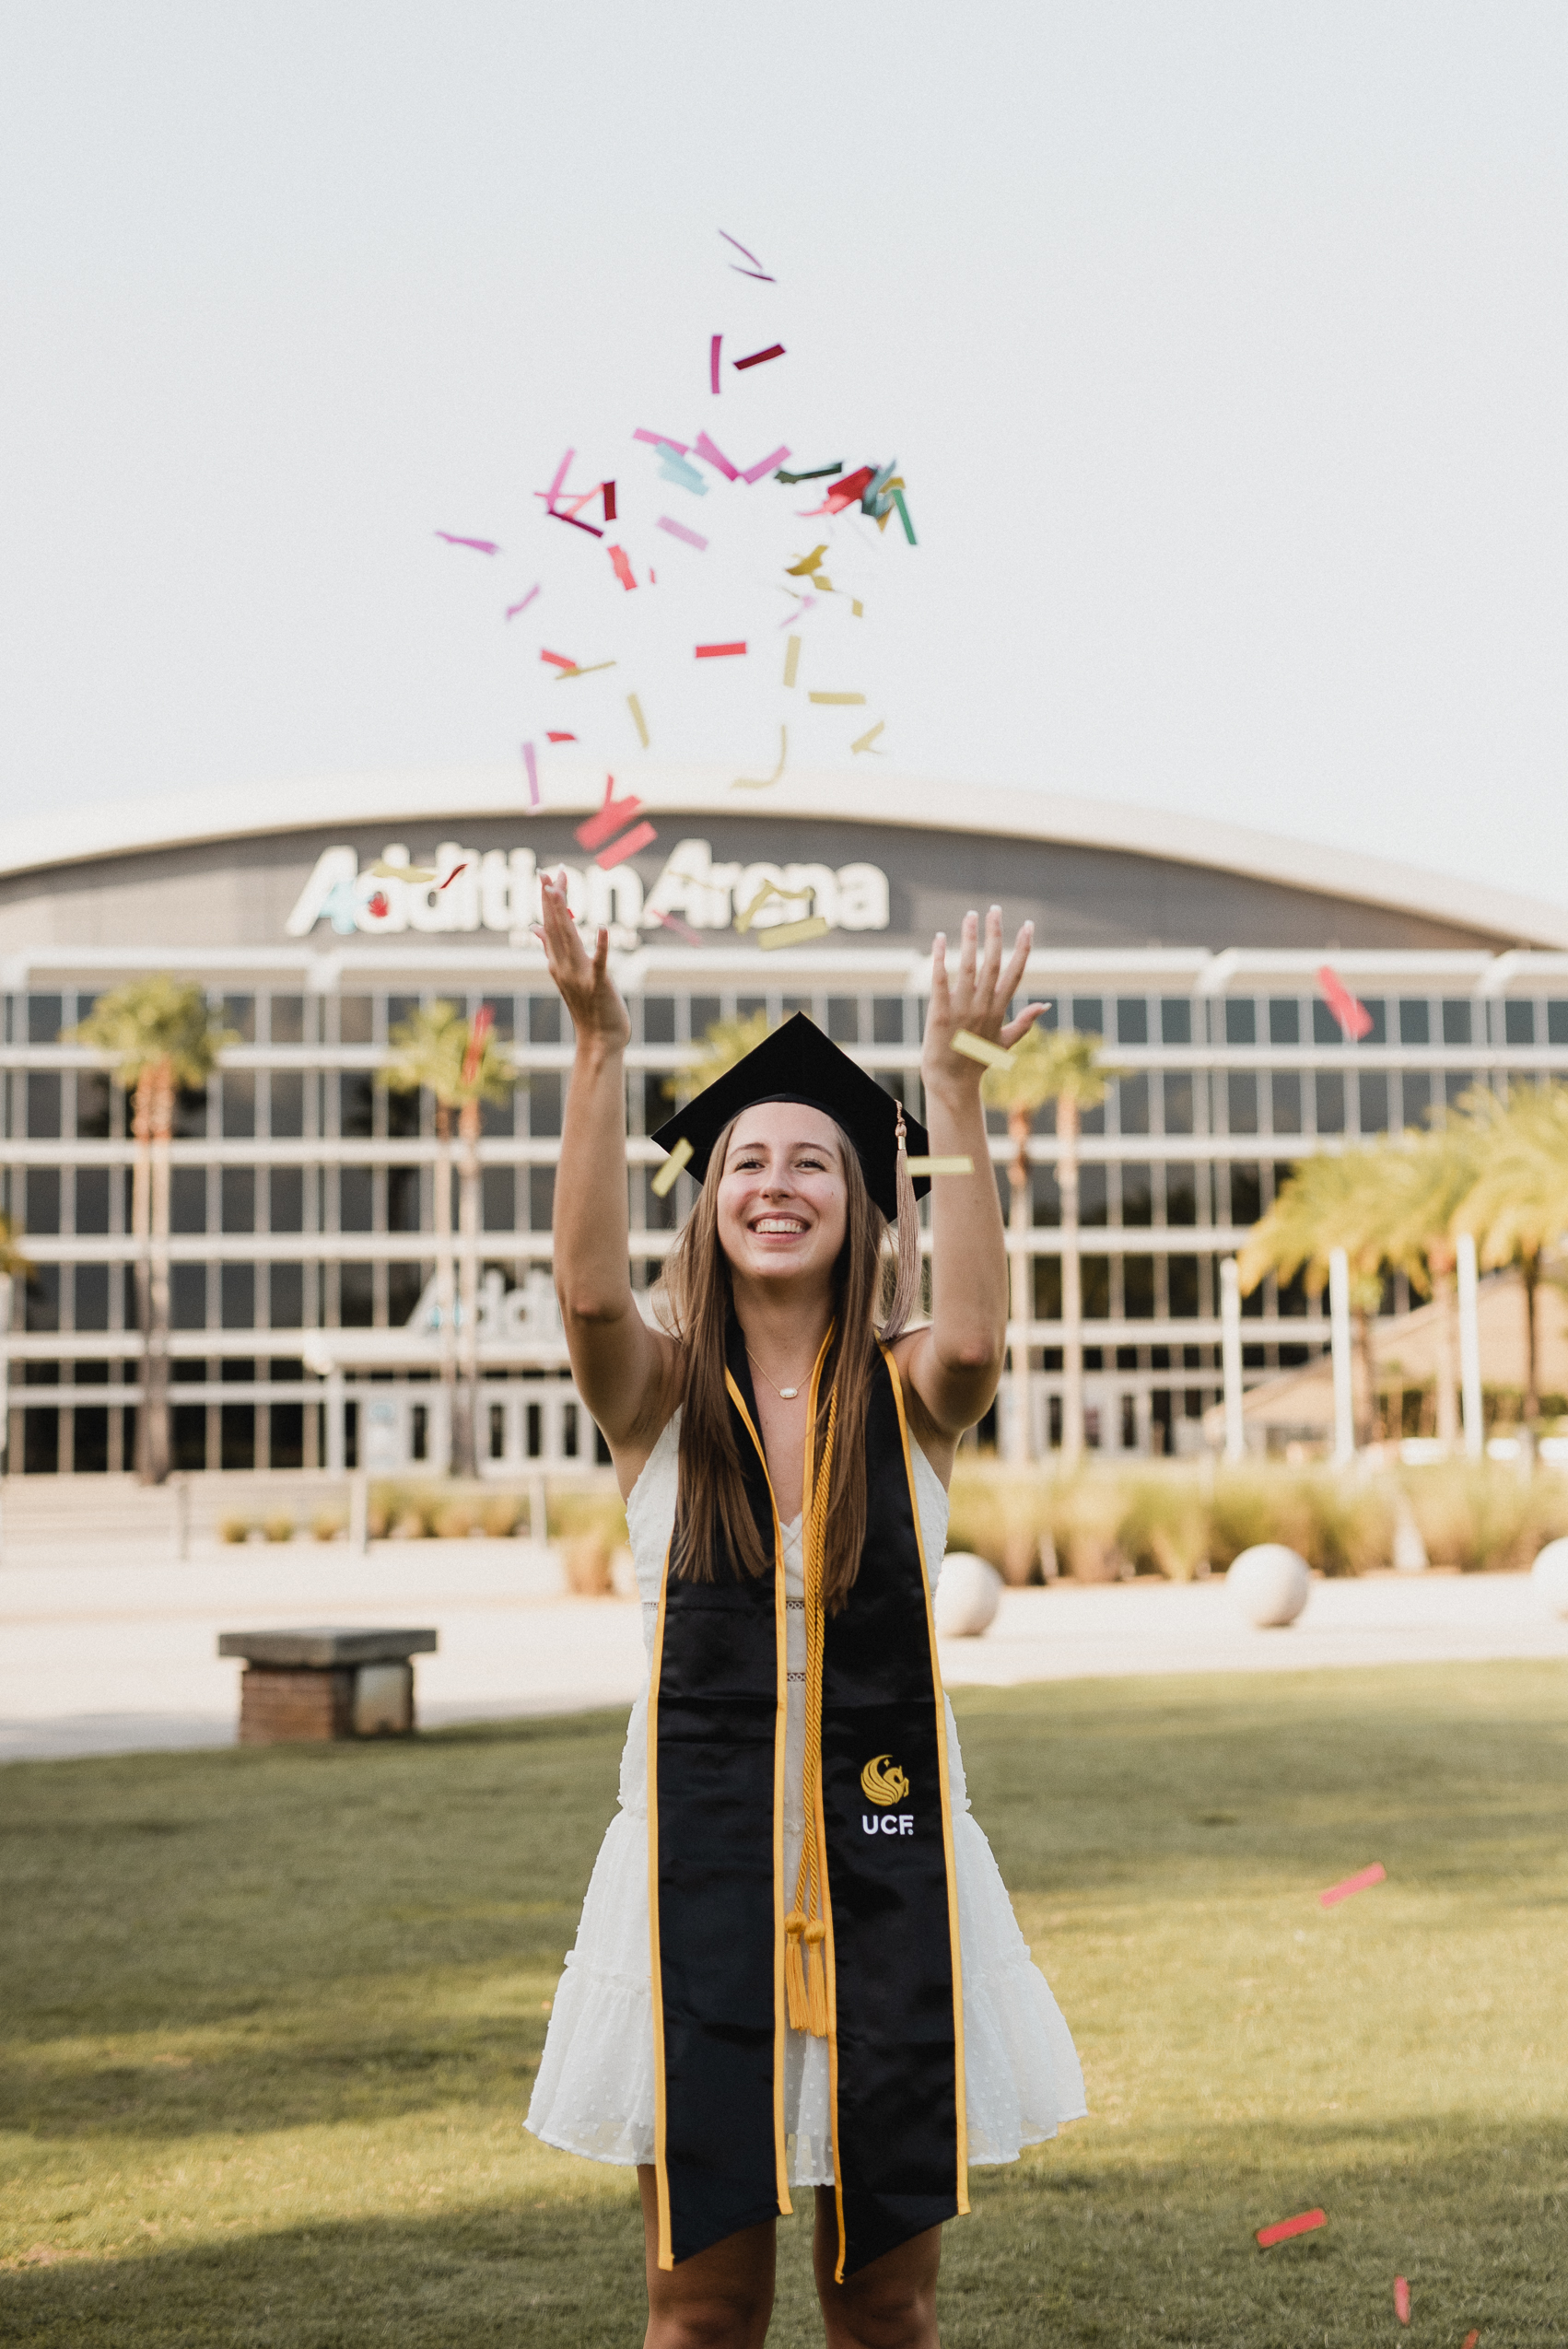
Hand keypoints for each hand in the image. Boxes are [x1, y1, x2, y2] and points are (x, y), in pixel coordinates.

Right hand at [537, 871, 630, 1051]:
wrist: (599, 1041)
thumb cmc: (587, 1008)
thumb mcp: (566, 974)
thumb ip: (550, 949)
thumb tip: (533, 927)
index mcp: (556, 962)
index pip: (549, 925)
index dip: (549, 900)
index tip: (547, 875)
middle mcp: (563, 967)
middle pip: (556, 927)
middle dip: (552, 899)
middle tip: (548, 873)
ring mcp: (579, 976)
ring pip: (570, 940)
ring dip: (564, 915)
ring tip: (560, 891)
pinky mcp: (599, 985)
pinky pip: (600, 962)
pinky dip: (602, 945)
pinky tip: (603, 926)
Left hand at [922, 907, 1042, 1093]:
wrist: (951, 1082)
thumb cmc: (977, 1061)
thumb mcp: (1006, 1042)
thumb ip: (1025, 1022)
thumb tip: (1045, 1005)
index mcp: (1000, 1009)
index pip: (1016, 972)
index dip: (1023, 947)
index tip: (1028, 925)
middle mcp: (983, 1005)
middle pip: (993, 962)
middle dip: (995, 933)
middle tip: (995, 909)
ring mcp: (962, 1008)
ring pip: (968, 966)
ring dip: (970, 938)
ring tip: (970, 915)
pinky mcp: (939, 1012)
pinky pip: (940, 979)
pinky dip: (940, 958)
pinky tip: (939, 939)